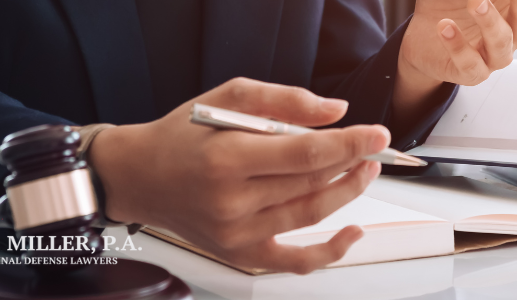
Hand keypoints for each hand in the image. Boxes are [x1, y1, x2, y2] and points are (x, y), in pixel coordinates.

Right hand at [88, 78, 389, 273]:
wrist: (139, 177)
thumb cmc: (181, 136)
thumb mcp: (227, 97)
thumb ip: (284, 100)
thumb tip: (336, 112)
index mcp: (226, 157)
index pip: (306, 153)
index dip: (350, 144)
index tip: (377, 134)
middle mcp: (230, 200)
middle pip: (312, 183)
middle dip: (352, 164)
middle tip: (373, 148)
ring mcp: (236, 233)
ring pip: (310, 215)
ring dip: (347, 193)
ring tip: (363, 172)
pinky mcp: (239, 253)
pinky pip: (294, 261)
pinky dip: (329, 251)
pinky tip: (352, 232)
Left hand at [401, 0, 516, 85]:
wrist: (423, 35)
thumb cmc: (451, 6)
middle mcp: (511, 33)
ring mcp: (493, 56)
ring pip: (501, 43)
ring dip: (489, 21)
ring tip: (475, 2)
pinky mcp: (471, 73)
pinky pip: (470, 64)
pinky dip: (457, 45)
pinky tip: (445, 27)